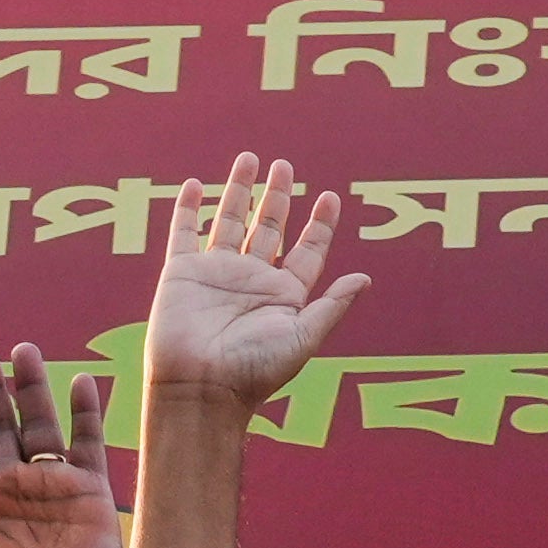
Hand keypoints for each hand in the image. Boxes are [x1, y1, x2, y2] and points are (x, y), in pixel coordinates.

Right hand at [140, 153, 374, 418]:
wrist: (200, 389)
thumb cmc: (253, 372)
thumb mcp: (302, 338)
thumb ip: (332, 306)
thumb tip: (365, 277)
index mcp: (284, 295)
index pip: (307, 251)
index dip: (319, 225)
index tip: (330, 198)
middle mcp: (252, 280)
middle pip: (269, 228)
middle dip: (278, 196)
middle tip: (284, 165)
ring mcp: (216, 273)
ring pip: (230, 220)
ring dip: (239, 190)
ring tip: (250, 158)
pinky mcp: (182, 273)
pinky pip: (185, 233)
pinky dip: (189, 209)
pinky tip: (196, 184)